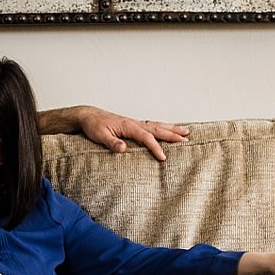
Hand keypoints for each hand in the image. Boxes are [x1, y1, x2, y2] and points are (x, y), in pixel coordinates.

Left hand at [70, 105, 188, 160]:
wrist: (88, 116)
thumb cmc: (94, 126)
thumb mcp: (100, 136)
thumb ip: (112, 143)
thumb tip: (124, 149)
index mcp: (128, 126)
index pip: (146, 137)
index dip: (156, 147)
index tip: (163, 157)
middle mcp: (134, 123)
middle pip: (157, 129)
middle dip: (172, 135)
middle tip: (186, 140)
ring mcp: (135, 123)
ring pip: (157, 125)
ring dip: (172, 128)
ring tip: (186, 132)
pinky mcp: (133, 125)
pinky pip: (152, 125)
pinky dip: (163, 127)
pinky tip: (168, 130)